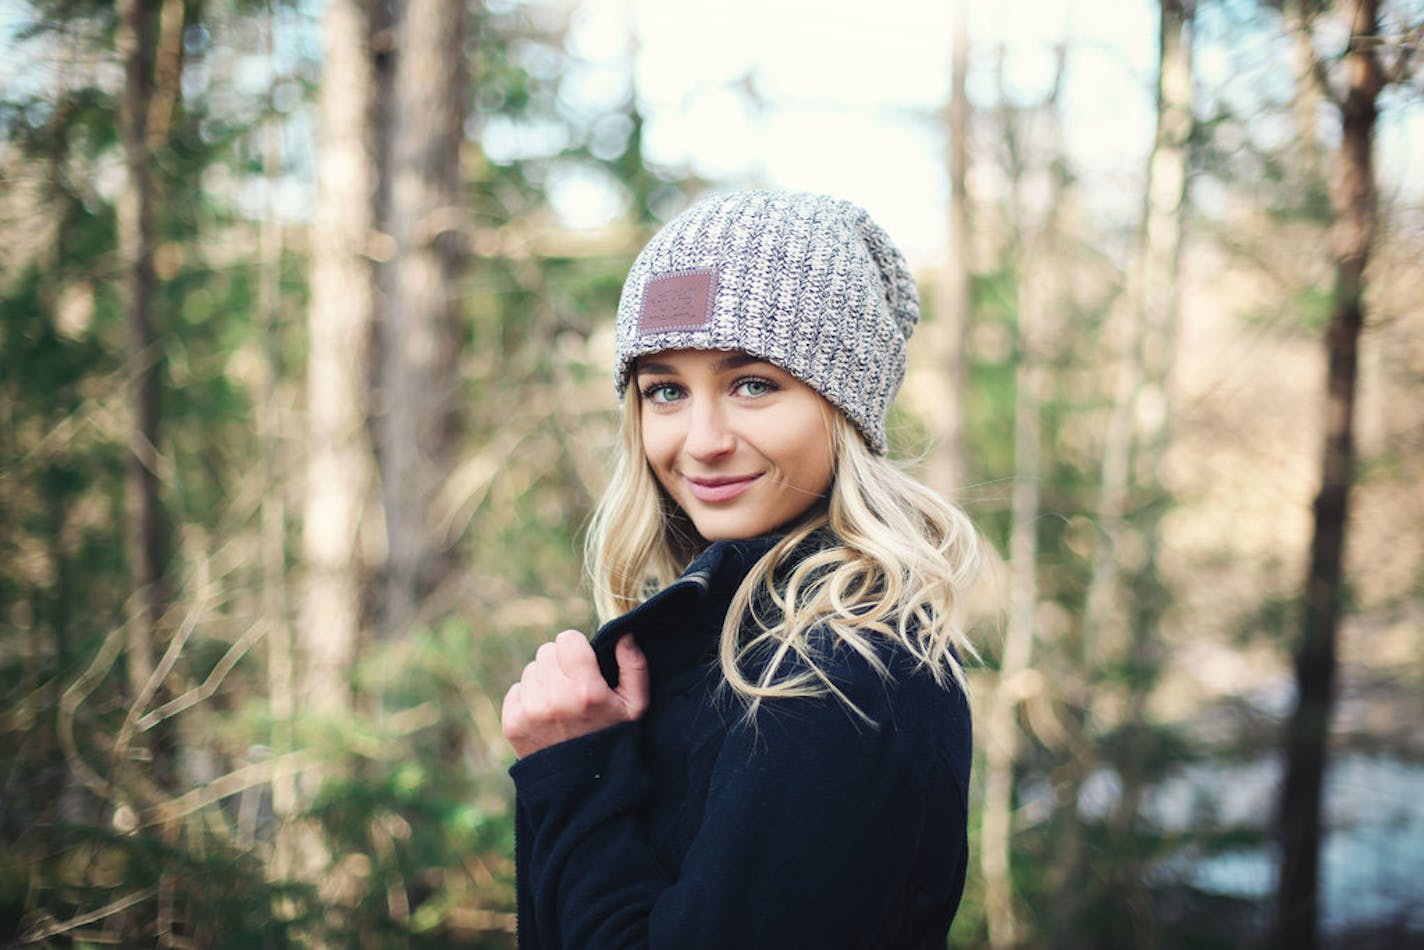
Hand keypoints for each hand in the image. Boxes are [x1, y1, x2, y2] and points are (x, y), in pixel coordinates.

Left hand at [501, 630, 649, 758]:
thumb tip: (624, 634)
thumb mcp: (636, 707)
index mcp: (586, 690)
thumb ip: (634, 666)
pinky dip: (529, 698)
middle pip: (547, 651)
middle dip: (561, 664)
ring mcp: (530, 712)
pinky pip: (516, 689)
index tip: (585, 666)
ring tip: (561, 704)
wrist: (584, 789)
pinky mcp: (512, 724)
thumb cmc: (614, 741)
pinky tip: (546, 716)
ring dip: (545, 680)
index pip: (567, 638)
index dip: (578, 650)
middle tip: (573, 687)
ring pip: (531, 670)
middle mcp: (554, 698)